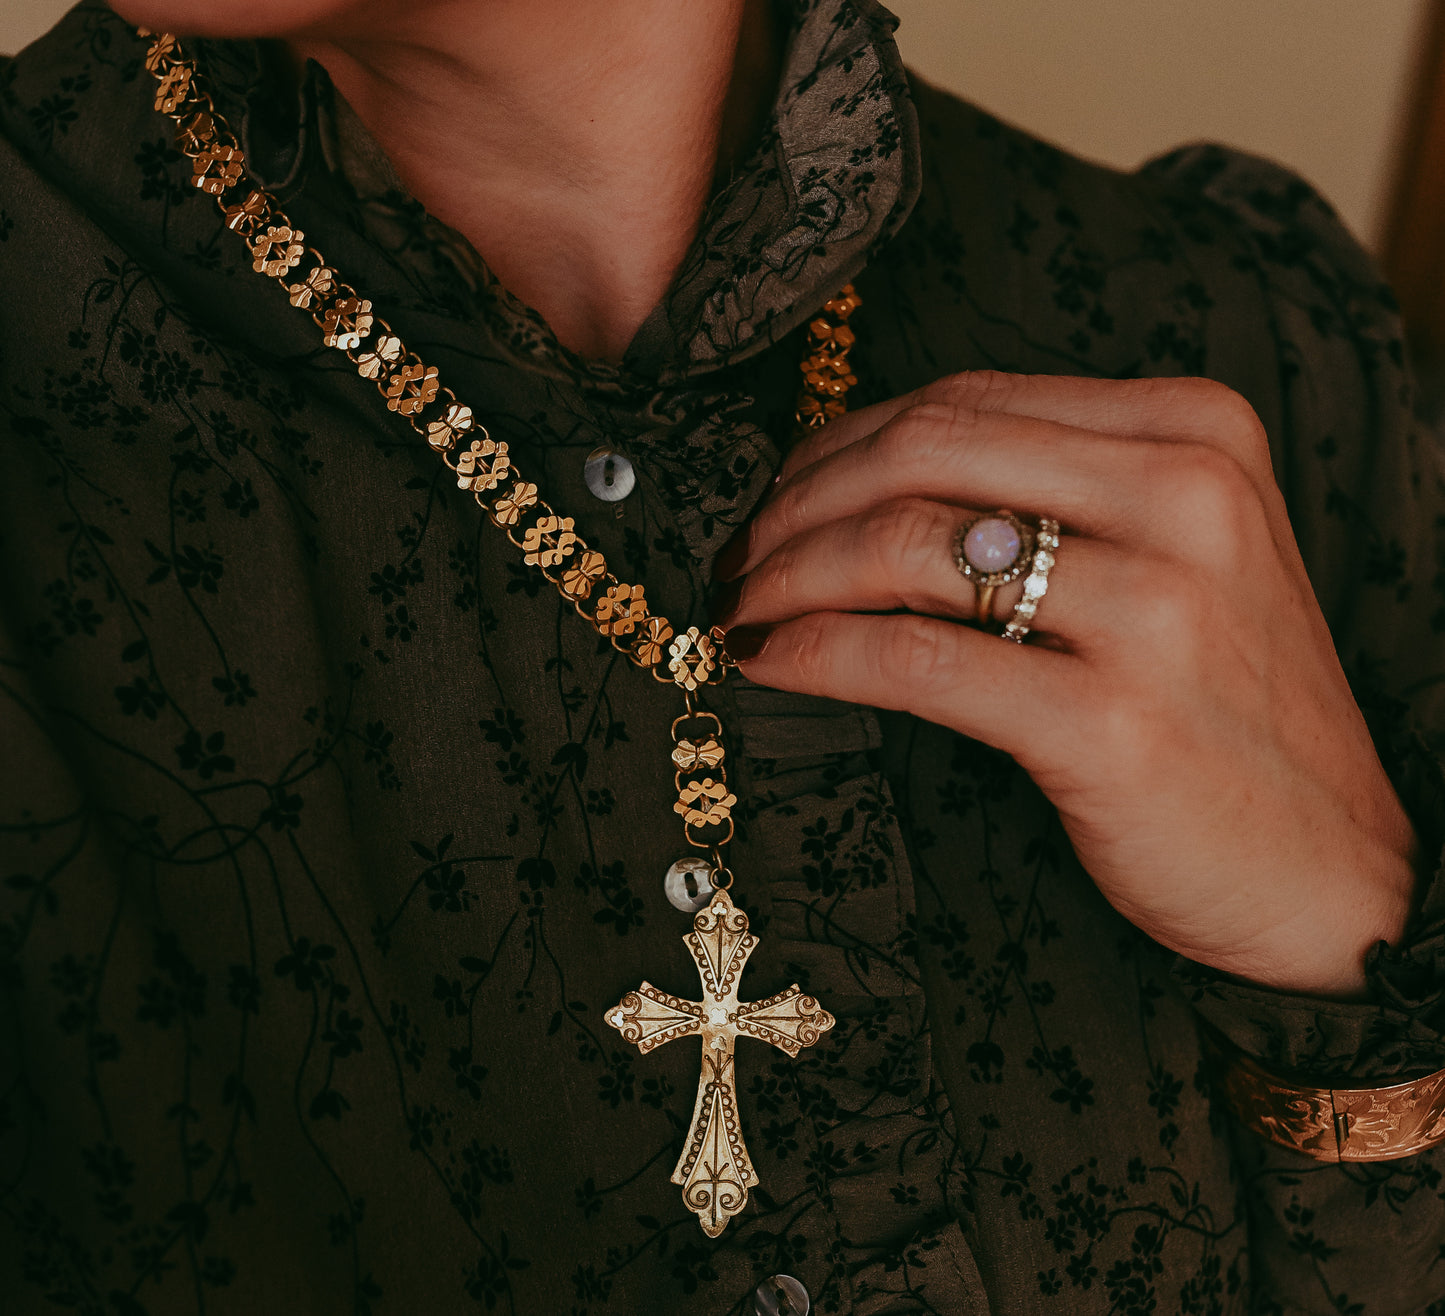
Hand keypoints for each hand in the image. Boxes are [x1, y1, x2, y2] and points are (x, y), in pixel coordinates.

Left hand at [712, 372, 1418, 996]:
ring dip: (787, 577)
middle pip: (923, 452)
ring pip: (905, 547)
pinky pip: (913, 660)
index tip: (777, 496)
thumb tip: (863, 484)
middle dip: (795, 501)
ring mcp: (1158, 607)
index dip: (840, 444)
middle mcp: (1187, 496)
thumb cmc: (1227, 713)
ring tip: (738, 611)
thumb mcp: (1175, 559)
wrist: (1334, 872)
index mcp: (1197, 433)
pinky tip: (766, 666)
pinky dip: (815, 655)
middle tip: (735, 557)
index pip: (967, 402)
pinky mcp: (1113, 720)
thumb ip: (1054, 498)